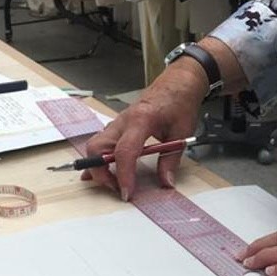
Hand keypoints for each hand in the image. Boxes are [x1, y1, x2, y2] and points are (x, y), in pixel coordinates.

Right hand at [81, 65, 205, 199]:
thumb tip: (166, 183)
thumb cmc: (180, 103)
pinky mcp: (117, 126)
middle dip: (101, 172)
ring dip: (98, 167)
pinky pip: (99, 143)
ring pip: (94, 145)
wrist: (178, 83)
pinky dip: (97, 159)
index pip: (124, 151)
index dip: (123, 175)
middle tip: (118, 188)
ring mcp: (117, 123)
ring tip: (114, 183)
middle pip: (97, 147)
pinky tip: (98, 173)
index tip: (127, 193)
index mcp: (141, 120)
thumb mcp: (181, 133)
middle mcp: (123, 120)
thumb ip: (171, 160)